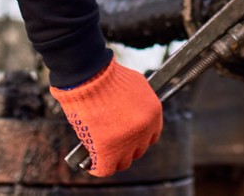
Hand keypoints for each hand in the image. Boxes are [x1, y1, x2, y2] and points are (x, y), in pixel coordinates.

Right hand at [50, 56, 162, 176]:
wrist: (89, 75)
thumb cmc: (107, 76)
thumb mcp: (134, 85)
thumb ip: (139, 102)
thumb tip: (134, 112)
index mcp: (154, 113)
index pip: (151, 136)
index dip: (138, 138)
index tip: (126, 137)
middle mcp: (144, 130)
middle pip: (137, 150)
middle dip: (125, 148)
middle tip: (111, 143)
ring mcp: (127, 142)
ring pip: (122, 162)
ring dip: (112, 158)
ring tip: (100, 152)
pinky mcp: (108, 150)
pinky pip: (104, 169)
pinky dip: (96, 167)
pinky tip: (90, 163)